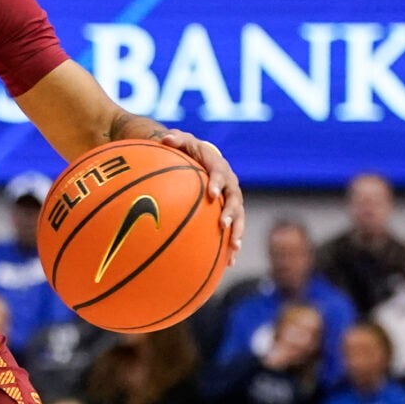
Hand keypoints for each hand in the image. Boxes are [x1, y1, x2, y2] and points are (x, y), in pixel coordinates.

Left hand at [144, 127, 244, 248]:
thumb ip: (175, 140)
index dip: (218, 183)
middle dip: (231, 212)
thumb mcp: (180, 141)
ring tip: (234, 249)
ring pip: (239, 216)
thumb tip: (165, 139)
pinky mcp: (229, 212)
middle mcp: (229, 183)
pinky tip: (228, 263)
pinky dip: (231, 244)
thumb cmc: (187, 150)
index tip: (212, 195)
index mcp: (218, 165)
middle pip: (235, 198)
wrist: (202, 158)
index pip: (220, 173)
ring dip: (237, 231)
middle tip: (224, 224)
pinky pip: (233, 229)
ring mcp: (231, 198)